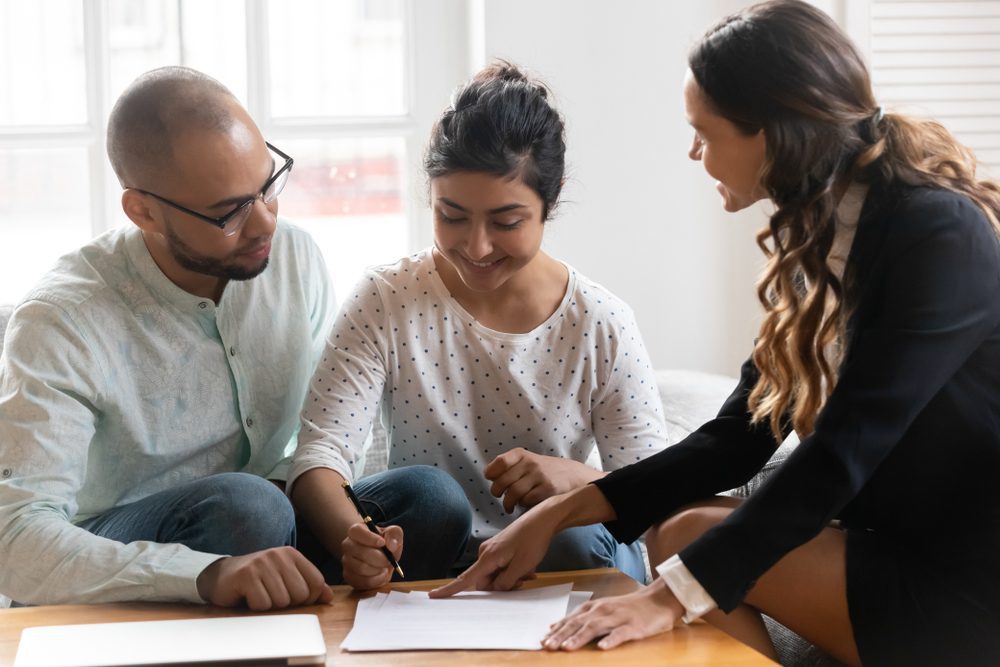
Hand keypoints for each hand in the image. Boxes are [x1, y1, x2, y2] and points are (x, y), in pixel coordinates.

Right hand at [196, 547, 332, 609]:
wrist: (221, 576)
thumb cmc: (257, 579)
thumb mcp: (285, 578)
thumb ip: (309, 585)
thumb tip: (329, 596)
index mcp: (291, 554)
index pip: (316, 582)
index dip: (308, 598)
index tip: (292, 596)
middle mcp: (278, 555)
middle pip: (300, 594)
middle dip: (287, 603)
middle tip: (271, 595)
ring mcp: (262, 564)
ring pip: (282, 601)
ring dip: (270, 605)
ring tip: (259, 594)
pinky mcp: (246, 576)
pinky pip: (263, 604)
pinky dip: (256, 606)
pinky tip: (248, 596)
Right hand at [340, 522, 402, 590]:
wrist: (380, 558)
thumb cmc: (385, 544)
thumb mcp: (393, 534)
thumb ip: (394, 534)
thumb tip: (391, 545)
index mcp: (356, 531)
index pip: (356, 531)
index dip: (370, 538)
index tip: (382, 543)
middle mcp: (347, 545)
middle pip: (361, 552)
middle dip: (380, 558)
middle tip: (388, 560)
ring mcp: (346, 561)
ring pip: (362, 568)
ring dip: (378, 569)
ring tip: (384, 567)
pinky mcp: (348, 576)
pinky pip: (363, 581)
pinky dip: (377, 580)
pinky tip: (381, 574)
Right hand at [429, 507, 555, 597]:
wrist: (543, 519)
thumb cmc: (533, 540)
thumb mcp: (521, 566)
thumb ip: (505, 582)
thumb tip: (494, 589)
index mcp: (488, 557)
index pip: (465, 579)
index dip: (449, 590)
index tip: (433, 596)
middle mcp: (486, 552)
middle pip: (487, 581)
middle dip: (504, 585)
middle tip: (524, 578)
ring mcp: (493, 550)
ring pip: (497, 575)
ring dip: (512, 577)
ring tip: (529, 570)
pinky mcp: (500, 548)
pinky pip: (502, 567)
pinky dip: (514, 570)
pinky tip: (528, 567)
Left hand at [484, 448, 603, 512]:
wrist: (573, 475)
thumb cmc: (542, 472)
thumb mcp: (526, 461)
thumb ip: (508, 467)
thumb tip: (489, 476)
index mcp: (521, 454)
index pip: (499, 463)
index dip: (491, 474)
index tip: (492, 480)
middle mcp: (530, 463)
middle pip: (502, 482)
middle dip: (497, 493)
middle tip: (501, 496)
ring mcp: (540, 476)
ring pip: (513, 493)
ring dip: (508, 503)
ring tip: (509, 506)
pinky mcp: (548, 489)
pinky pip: (527, 501)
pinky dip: (523, 505)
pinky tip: (526, 505)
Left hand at [542, 579, 683, 650]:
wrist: (658, 599)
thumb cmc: (628, 607)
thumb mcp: (602, 609)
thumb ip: (580, 618)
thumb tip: (555, 626)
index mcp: (595, 608)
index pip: (572, 619)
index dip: (557, 630)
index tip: (542, 640)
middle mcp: (604, 611)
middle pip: (580, 623)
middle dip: (562, 635)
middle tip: (548, 646)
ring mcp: (619, 618)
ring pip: (596, 628)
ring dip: (580, 637)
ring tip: (567, 648)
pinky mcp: (634, 626)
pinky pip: (621, 634)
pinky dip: (611, 640)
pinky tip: (603, 648)